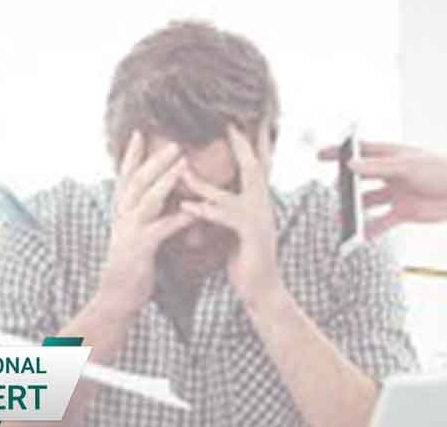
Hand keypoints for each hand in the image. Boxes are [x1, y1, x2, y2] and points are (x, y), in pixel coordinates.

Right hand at [97, 132, 194, 314]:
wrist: (117, 295)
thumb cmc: (132, 262)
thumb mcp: (134, 231)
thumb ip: (144, 212)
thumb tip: (158, 195)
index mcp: (121, 210)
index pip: (125, 175)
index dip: (132, 154)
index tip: (140, 132)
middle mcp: (122, 216)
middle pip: (138, 180)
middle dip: (155, 160)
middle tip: (175, 142)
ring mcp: (130, 231)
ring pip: (147, 199)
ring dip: (165, 180)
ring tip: (183, 164)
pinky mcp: (141, 248)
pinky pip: (162, 229)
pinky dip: (179, 218)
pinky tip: (194, 211)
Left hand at [180, 124, 280, 304]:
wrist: (262, 290)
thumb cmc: (246, 259)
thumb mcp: (237, 227)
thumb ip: (230, 206)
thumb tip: (215, 190)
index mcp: (259, 201)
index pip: (258, 164)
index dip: (254, 140)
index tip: (250, 116)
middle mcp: (263, 205)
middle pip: (255, 166)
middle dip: (245, 142)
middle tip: (233, 120)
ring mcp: (259, 220)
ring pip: (231, 192)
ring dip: (204, 181)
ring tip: (182, 167)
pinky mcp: (250, 236)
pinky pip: (225, 218)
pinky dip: (204, 211)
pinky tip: (186, 206)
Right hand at [317, 142, 446, 237]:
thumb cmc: (442, 169)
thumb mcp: (406, 166)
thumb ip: (377, 168)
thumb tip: (350, 166)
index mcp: (390, 156)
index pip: (359, 152)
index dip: (339, 154)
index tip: (320, 156)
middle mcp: (390, 174)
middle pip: (359, 180)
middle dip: (344, 187)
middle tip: (333, 194)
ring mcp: (395, 194)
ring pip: (367, 203)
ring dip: (354, 211)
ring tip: (341, 219)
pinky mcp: (403, 213)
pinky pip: (381, 222)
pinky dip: (370, 230)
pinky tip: (359, 236)